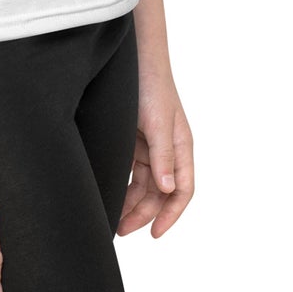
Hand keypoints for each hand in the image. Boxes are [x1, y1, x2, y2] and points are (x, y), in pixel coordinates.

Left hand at [117, 64, 193, 237]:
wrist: (134, 57)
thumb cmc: (151, 86)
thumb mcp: (158, 122)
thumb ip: (163, 156)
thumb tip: (168, 189)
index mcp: (181, 147)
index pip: (182, 190)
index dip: (171, 215)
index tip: (155, 234)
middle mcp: (168, 150)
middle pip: (160, 193)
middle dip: (143, 214)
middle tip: (121, 230)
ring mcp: (150, 146)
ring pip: (144, 186)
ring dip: (131, 203)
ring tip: (113, 220)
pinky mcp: (133, 140)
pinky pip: (131, 172)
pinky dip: (123, 185)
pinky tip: (110, 195)